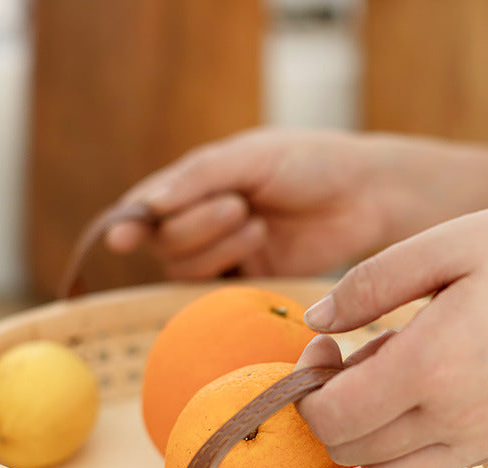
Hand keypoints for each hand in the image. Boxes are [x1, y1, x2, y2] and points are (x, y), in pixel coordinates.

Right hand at [105, 127, 487, 278]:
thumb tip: (148, 205)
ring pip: (185, 268)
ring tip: (259, 223)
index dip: (130, 223)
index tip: (121, 239)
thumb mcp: (253, 156)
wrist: (366, 196)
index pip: (147, 206)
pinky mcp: (248, 280)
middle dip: (197, 225)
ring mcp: (224, 252)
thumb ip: (200, 177)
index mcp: (198, 182)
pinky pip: (215, 291)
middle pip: (164, 241)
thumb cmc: (310, 162)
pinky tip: (258, 246)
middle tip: (241, 205)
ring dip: (219, 245)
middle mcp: (202, 219)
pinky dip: (229, 271)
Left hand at [295, 200, 487, 467]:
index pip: (332, 418)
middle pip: (349, 452)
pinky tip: (424, 392)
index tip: (323, 348)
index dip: (307, 389)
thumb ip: (368, 285)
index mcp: (432, 366)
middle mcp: (455, 419)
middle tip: (348, 359)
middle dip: (328, 410)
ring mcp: (483, 441)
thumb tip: (316, 321)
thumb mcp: (446, 243)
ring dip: (363, 438)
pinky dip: (404, 446)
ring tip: (385, 383)